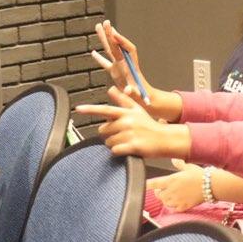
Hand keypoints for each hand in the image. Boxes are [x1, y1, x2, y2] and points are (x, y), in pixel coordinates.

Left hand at [76, 87, 190, 157]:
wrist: (164, 139)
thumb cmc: (149, 125)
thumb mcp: (136, 110)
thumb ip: (122, 100)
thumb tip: (110, 89)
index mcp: (126, 113)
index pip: (105, 110)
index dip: (90, 109)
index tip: (78, 109)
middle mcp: (127, 122)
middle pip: (104, 130)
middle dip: (110, 134)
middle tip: (122, 134)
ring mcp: (130, 134)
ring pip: (109, 142)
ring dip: (115, 144)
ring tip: (127, 141)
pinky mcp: (133, 146)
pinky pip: (115, 151)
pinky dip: (119, 152)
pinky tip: (127, 149)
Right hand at [90, 20, 183, 120]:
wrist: (144, 101)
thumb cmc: (142, 97)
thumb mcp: (137, 94)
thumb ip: (133, 92)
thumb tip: (129, 91)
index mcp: (131, 66)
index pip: (128, 49)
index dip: (122, 41)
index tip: (115, 34)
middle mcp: (124, 64)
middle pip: (117, 46)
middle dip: (111, 34)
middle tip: (105, 22)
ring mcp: (119, 67)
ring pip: (110, 50)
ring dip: (104, 39)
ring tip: (98, 27)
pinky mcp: (115, 73)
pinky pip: (105, 63)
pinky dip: (99, 58)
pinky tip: (93, 52)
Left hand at [147, 160, 206, 211]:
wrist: (211, 185)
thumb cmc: (200, 175)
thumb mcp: (188, 166)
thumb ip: (179, 164)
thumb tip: (174, 159)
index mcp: (171, 180)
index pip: (154, 183)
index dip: (146, 184)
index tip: (143, 185)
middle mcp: (172, 191)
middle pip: (158, 195)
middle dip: (158, 193)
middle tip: (161, 190)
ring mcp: (177, 200)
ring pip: (165, 203)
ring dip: (165, 200)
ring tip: (169, 196)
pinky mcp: (184, 206)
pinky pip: (174, 209)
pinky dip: (174, 207)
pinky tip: (177, 203)